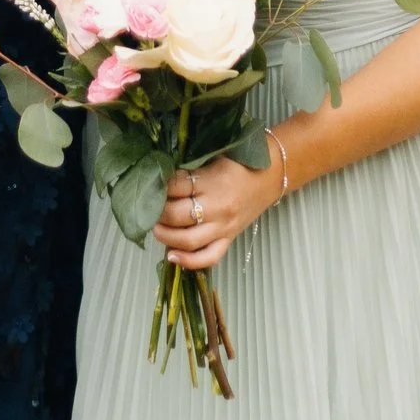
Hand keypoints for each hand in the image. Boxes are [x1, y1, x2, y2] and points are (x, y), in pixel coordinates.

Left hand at [151, 157, 281, 272]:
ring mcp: (223, 227)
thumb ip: (190, 168)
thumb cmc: (238, 164)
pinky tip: (172, 257)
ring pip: (189, 240)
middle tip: (150, 208)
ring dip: (166, 236)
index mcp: (212, 182)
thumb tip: (160, 175)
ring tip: (156, 228)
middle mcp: (217, 207)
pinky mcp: (229, 240)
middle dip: (158, 212)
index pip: (176, 186)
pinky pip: (209, 257)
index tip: (153, 184)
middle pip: (178, 215)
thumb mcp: (213, 157)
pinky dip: (189, 262)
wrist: (269, 177)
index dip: (160, 186)